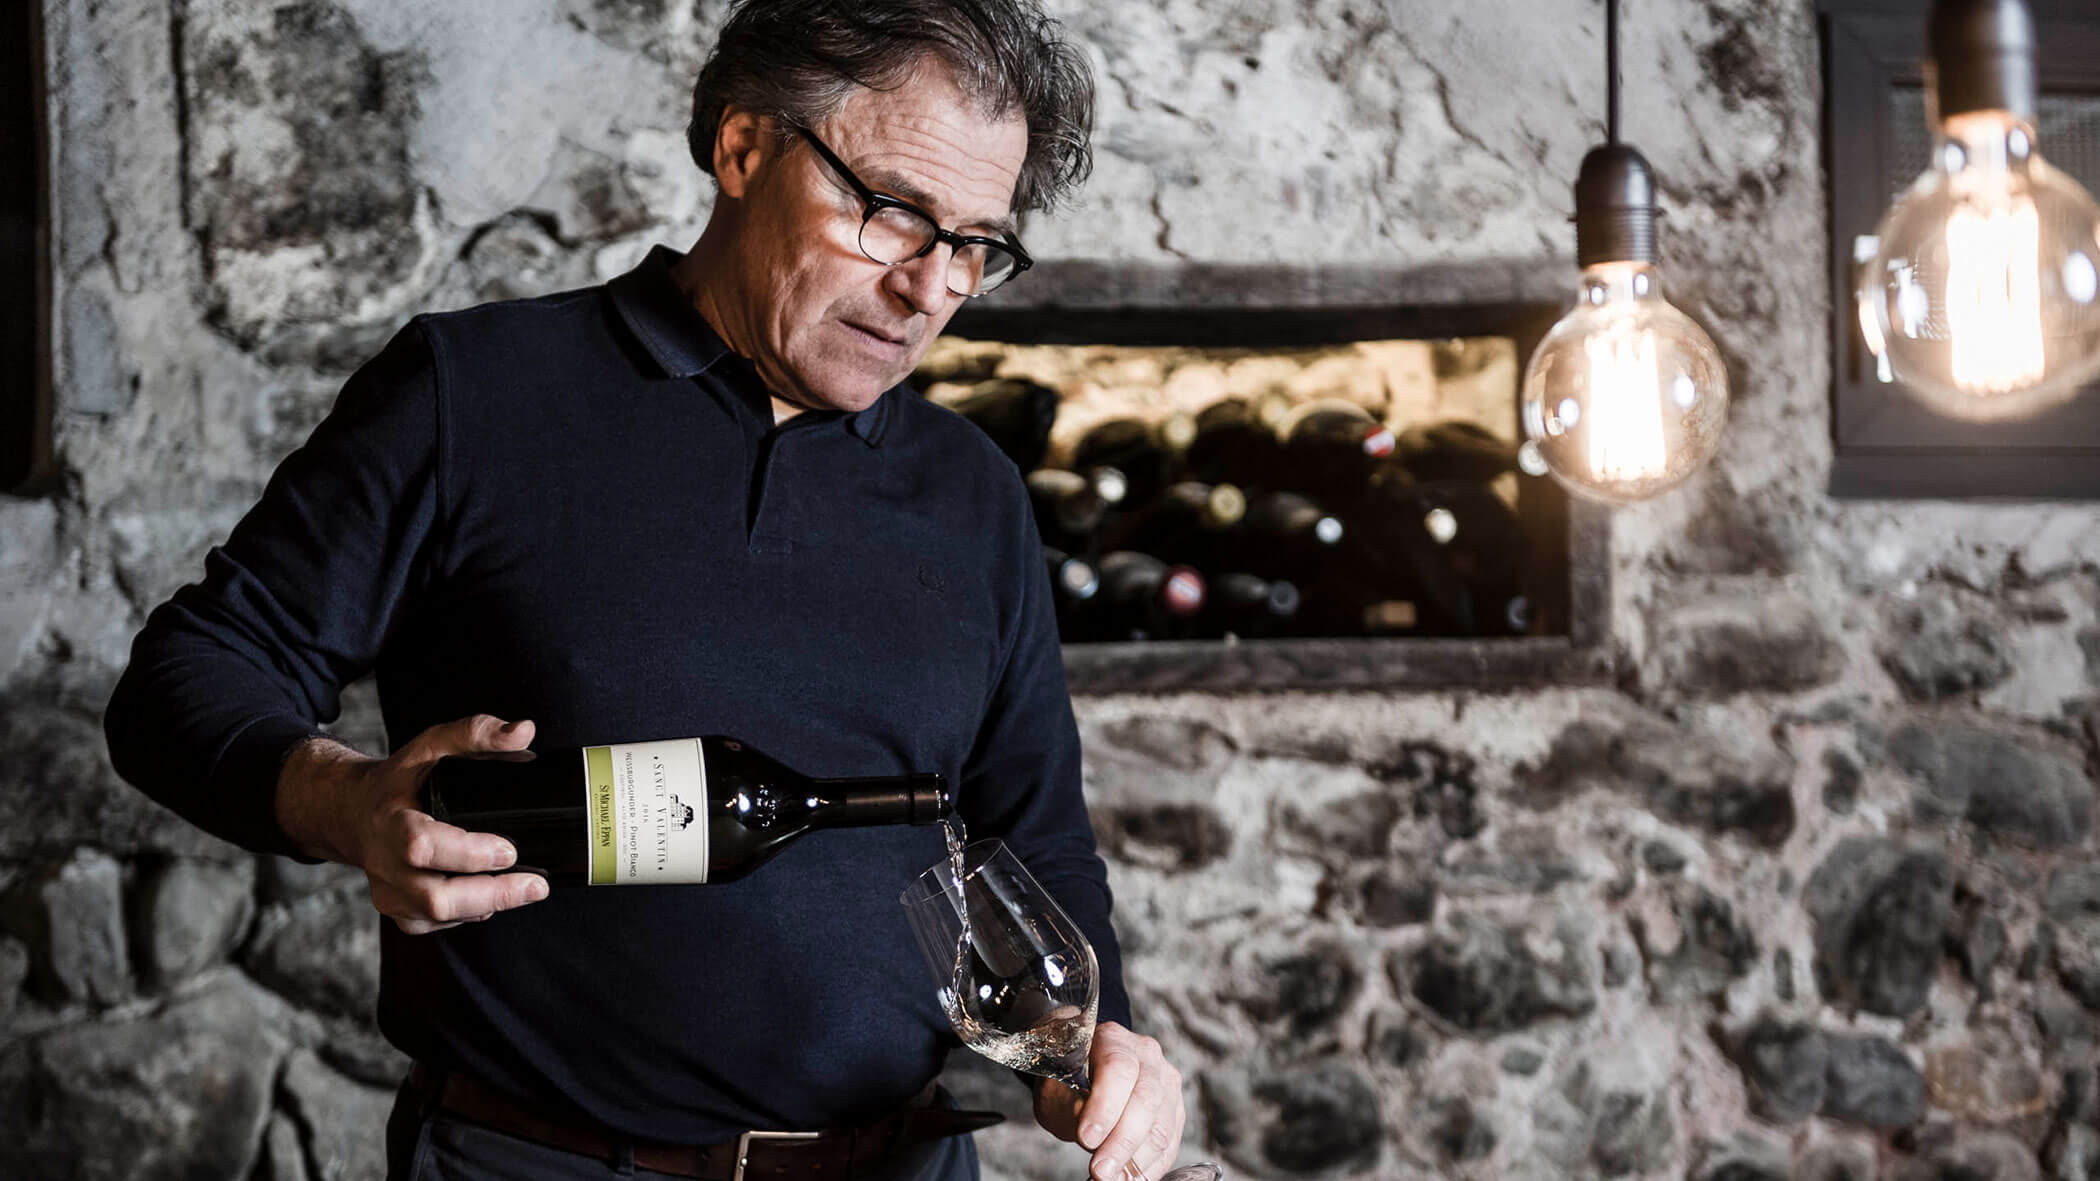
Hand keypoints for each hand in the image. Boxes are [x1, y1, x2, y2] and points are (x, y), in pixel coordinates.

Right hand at [277, 714, 552, 934]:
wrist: (355, 812)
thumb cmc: (401, 780)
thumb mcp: (432, 746)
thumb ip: (477, 733)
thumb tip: (524, 732)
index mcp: (390, 820)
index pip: (422, 847)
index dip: (467, 854)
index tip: (509, 849)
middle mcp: (383, 863)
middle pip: (434, 898)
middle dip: (491, 894)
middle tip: (536, 884)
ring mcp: (388, 892)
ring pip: (437, 917)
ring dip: (487, 906)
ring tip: (527, 888)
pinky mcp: (397, 912)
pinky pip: (435, 924)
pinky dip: (468, 914)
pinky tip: (492, 896)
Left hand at [1032, 1022, 1185, 1180]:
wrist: (1086, 1075)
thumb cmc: (1068, 1080)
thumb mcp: (1057, 1088)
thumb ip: (1071, 1105)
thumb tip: (1092, 1134)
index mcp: (1114, 1039)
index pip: (1118, 1069)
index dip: (1105, 1106)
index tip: (1087, 1137)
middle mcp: (1148, 1056)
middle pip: (1145, 1099)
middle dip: (1122, 1141)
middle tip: (1100, 1170)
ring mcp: (1166, 1083)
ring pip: (1161, 1125)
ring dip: (1136, 1159)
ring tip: (1111, 1177)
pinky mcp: (1175, 1111)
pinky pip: (1169, 1143)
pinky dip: (1150, 1166)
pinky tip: (1129, 1178)